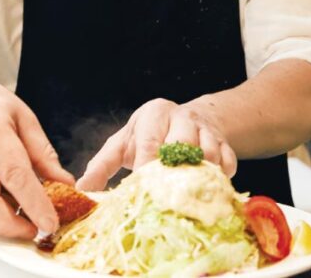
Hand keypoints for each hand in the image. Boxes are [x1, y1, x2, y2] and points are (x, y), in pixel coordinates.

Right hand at [0, 64, 74, 239]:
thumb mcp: (22, 116)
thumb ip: (42, 153)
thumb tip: (62, 182)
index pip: (15, 176)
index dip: (35, 204)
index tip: (51, 222)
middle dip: (12, 225)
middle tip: (35, 229)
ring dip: (3, 220)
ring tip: (25, 216)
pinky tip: (7, 202)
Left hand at [76, 98, 236, 191]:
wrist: (189, 118)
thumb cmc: (148, 135)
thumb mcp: (123, 143)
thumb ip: (102, 165)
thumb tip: (82, 190)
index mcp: (154, 114)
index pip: (150, 141)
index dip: (146, 166)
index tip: (142, 188)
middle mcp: (182, 117)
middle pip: (182, 144)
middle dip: (175, 171)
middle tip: (167, 196)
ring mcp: (206, 129)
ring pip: (208, 153)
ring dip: (199, 176)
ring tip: (188, 194)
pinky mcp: (225, 143)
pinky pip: (228, 163)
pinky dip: (220, 178)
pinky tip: (209, 189)